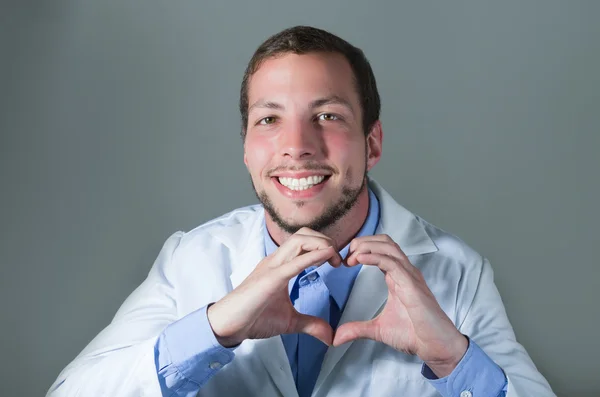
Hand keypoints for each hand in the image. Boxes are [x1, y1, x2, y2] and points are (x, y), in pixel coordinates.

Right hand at [207, 227, 342, 347]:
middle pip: (304, 234)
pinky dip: (313, 256)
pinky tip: (326, 257)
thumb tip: (329, 336)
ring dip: (322, 244)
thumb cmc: (253, 317)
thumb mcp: (289, 322)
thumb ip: (310, 324)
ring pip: (300, 239)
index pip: (305, 242)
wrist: (229, 325)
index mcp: (280, 265)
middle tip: (338, 261)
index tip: (337, 263)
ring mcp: (272, 267)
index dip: (324, 246)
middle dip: (326, 241)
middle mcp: (276, 260)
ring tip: (333, 260)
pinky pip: (294, 262)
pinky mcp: (270, 279)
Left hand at [332, 235, 467, 376]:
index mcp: (398, 276)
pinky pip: (393, 263)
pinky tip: (360, 259)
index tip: (345, 261)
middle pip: (384, 241)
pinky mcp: (412, 284)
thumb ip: (357, 329)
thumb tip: (337, 337)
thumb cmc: (414, 334)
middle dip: (362, 242)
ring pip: (389, 246)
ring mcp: (410, 276)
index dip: (361, 249)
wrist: (435, 346)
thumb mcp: (378, 330)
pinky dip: (375, 257)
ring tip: (351, 256)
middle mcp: (405, 271)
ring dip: (367, 246)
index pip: (380, 249)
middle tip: (346, 256)